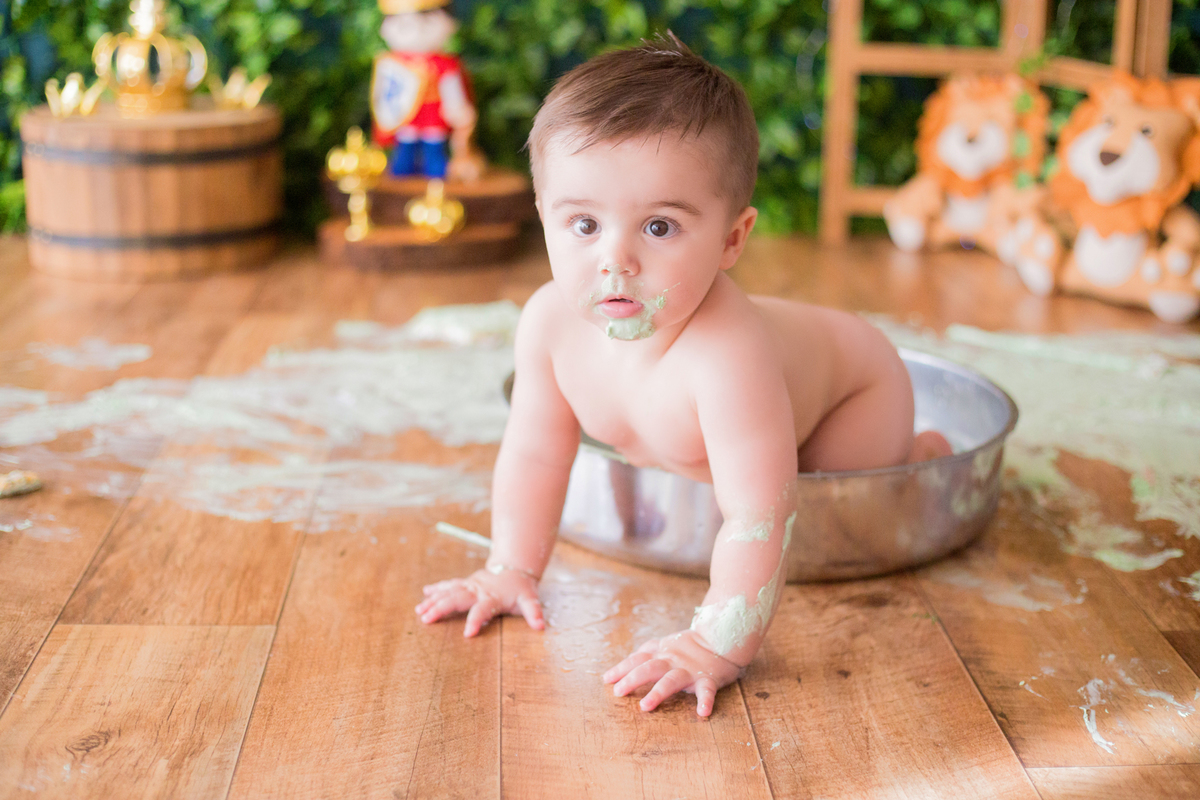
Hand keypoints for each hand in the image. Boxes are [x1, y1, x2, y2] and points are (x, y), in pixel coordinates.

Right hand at [416, 568, 543, 636]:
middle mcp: (478, 590)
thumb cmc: (521, 589)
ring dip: (434, 600)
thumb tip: (541, 626)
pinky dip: (437, 589)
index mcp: (493, 597)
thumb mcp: (530, 599)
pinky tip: (424, 594)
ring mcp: (470, 585)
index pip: (483, 610)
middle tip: (426, 619)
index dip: (476, 621)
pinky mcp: (466, 583)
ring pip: (449, 592)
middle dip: (441, 608)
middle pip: (457, 599)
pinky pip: (449, 585)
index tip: (468, 634)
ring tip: (420, 611)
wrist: (515, 567)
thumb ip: (534, 613)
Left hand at [603, 629, 741, 716]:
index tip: (606, 680)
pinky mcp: (708, 678)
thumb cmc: (688, 645)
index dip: (621, 668)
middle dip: (632, 679)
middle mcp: (672, 660)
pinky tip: (702, 713)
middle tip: (618, 692)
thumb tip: (623, 665)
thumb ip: (646, 653)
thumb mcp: (665, 644)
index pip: (637, 659)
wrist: (721, 637)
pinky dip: (706, 701)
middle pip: (649, 668)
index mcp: (661, 653)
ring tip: (645, 706)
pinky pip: (707, 690)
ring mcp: (689, 669)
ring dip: (658, 692)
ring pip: (672, 679)